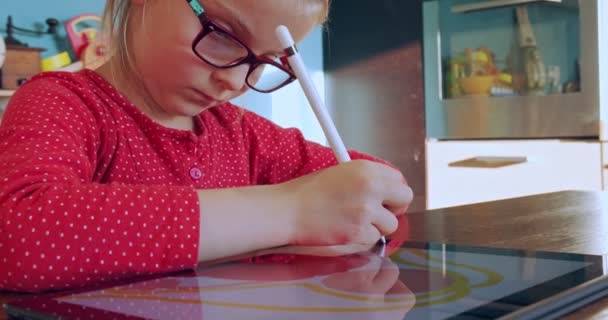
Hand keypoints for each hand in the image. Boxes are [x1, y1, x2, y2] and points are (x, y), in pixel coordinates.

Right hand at [281, 160, 412, 245]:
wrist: (288, 210)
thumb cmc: (308, 192)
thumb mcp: (340, 173)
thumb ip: (366, 180)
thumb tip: (386, 191)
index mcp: (366, 169)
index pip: (399, 179)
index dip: (393, 191)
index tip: (387, 198)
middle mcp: (371, 187)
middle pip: (404, 199)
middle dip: (393, 208)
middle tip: (378, 213)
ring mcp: (366, 211)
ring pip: (391, 225)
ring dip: (376, 226)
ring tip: (353, 221)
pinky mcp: (359, 232)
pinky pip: (373, 239)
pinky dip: (361, 238)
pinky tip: (343, 229)